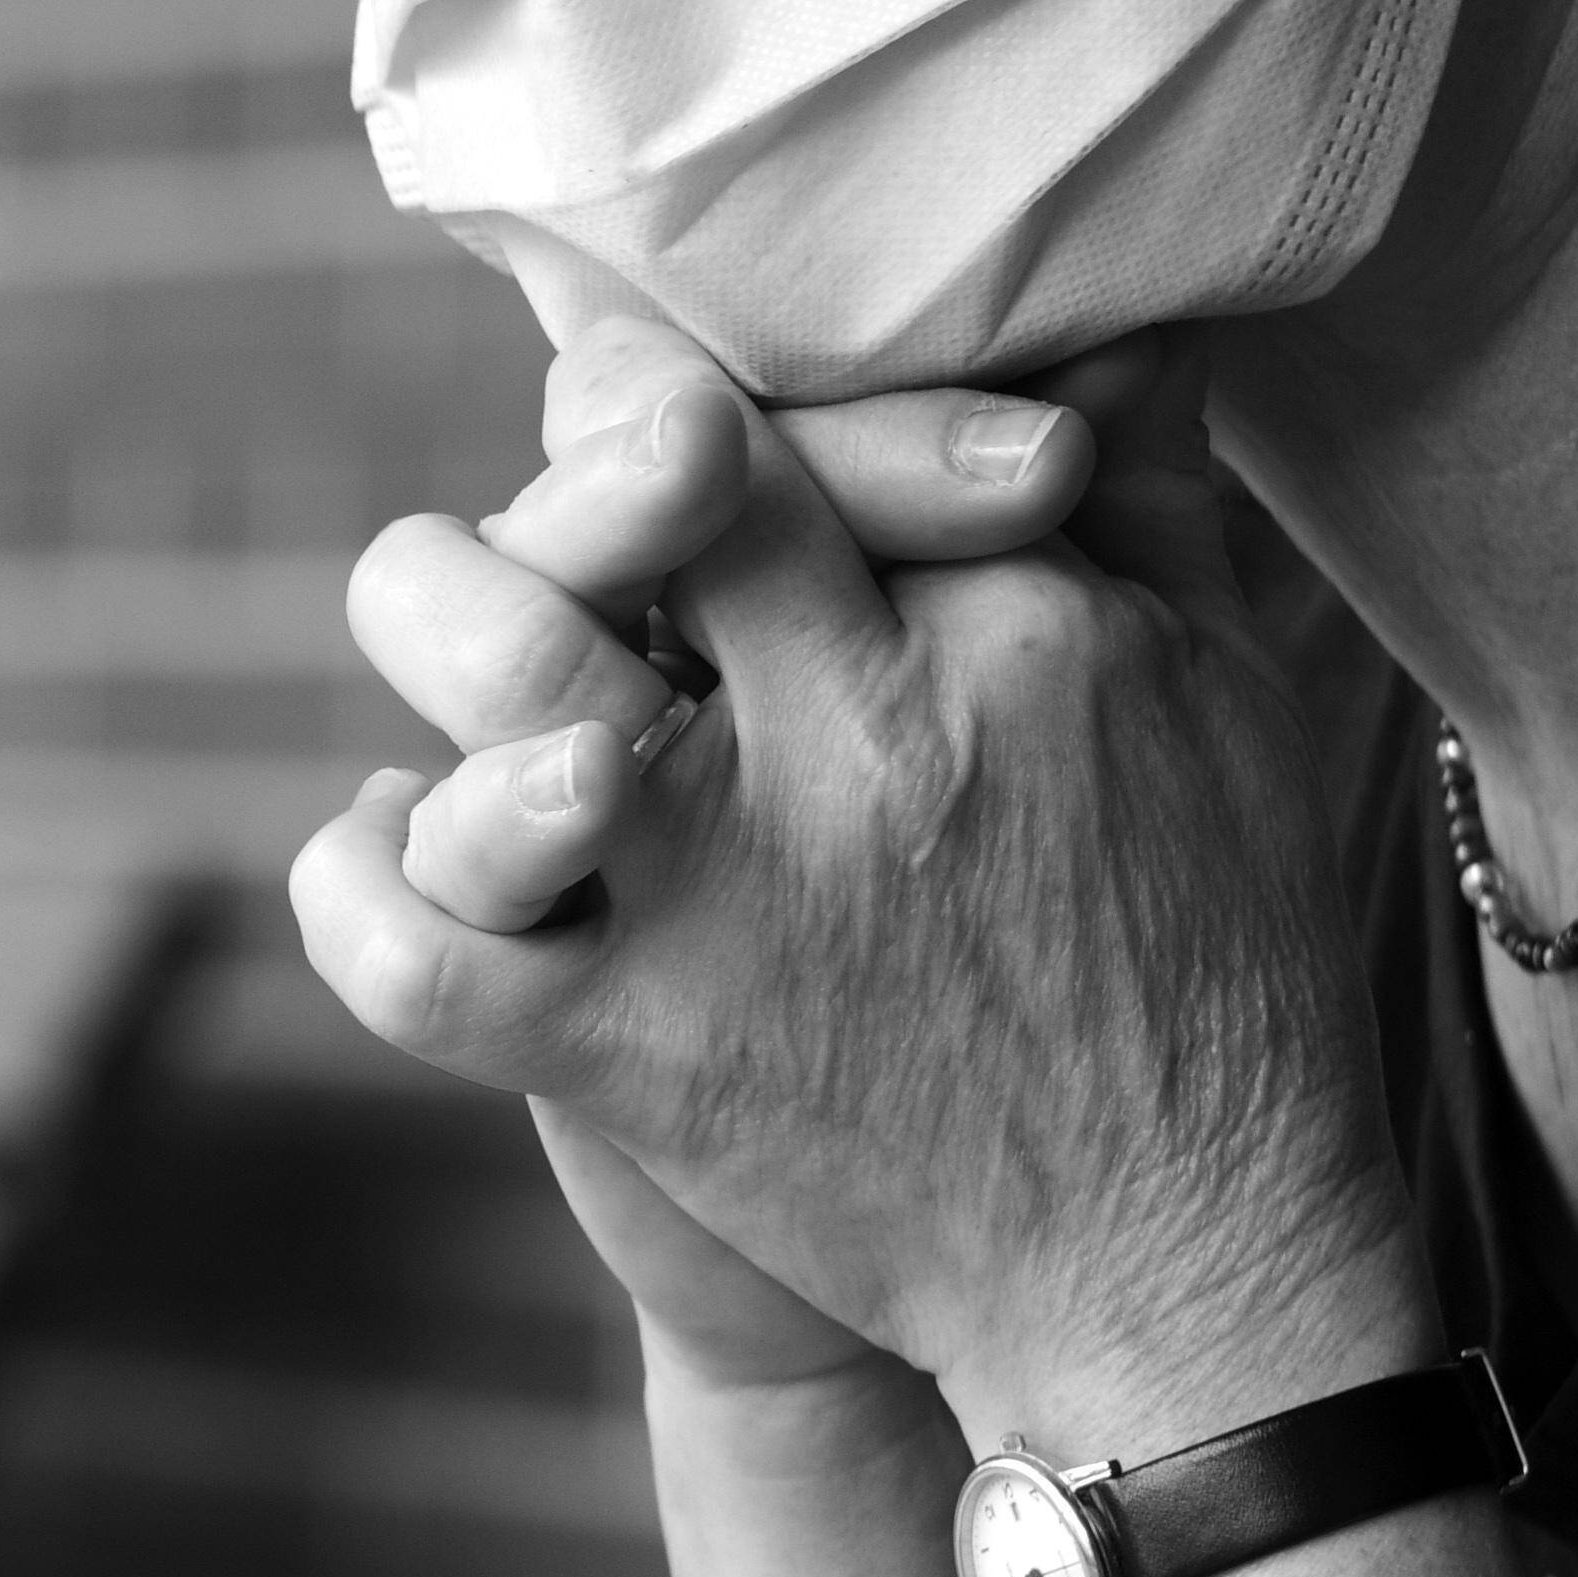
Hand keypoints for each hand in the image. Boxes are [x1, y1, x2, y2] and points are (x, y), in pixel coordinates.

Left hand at [297, 334, 1426, 1446]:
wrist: (1179, 1276)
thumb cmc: (1209, 964)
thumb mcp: (1223, 696)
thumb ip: (1154, 489)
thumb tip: (1112, 300)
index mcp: (1019, 634)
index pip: (822, 416)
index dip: (720, 376)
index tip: (674, 386)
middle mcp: (869, 742)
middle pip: (665, 482)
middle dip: (591, 441)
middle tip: (579, 475)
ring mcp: (737, 900)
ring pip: (508, 674)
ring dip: (436, 608)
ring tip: (441, 610)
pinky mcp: (640, 1056)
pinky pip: (419, 954)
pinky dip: (355, 887)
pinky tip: (368, 833)